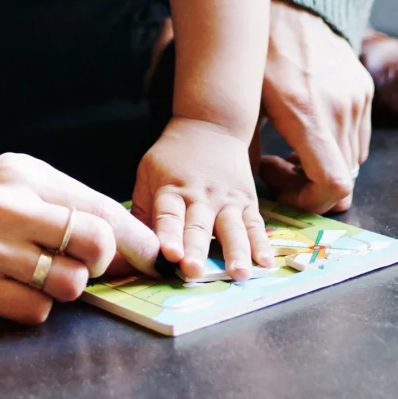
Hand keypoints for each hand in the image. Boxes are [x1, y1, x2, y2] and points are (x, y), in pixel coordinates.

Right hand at [0, 153, 159, 323]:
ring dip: (67, 285)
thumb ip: (71, 201)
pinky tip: (16, 286)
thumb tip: (129, 239)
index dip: (137, 239)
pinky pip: (36, 310)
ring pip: (69, 284)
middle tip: (86, 261)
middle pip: (94, 245)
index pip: (100, 209)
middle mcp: (7, 209)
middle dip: (102, 261)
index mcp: (24, 176)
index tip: (156, 257)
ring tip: (42, 270)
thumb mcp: (20, 179)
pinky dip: (36, 304)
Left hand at [132, 117, 274, 280]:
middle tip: (194, 272)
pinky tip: (266, 263)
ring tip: (239, 274)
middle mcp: (200, 195)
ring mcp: (227, 199)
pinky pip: (255, 225)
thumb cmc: (173, 157)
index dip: (168, 235)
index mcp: (172, 189)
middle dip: (196, 250)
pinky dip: (261, 245)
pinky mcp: (247, 201)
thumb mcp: (148, 174)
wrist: (211, 124)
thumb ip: (143, 212)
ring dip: (236, 253)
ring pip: (232, 228)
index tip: (169, 254)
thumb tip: (131, 249)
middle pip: (198, 226)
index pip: (168, 215)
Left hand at [259, 0, 372, 212]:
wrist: (288, 6)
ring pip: (352, 161)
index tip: (280, 186)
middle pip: (343, 178)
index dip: (310, 202)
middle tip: (276, 166)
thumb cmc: (257, 54)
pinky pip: (358, 137)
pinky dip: (336, 146)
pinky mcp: (365, 88)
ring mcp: (357, 97)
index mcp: (307, 113)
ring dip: (324, 167)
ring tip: (289, 147)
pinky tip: (307, 128)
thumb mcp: (244, 103)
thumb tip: (243, 192)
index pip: (333, 183)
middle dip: (309, 186)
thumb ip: (247, 150)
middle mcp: (340, 108)